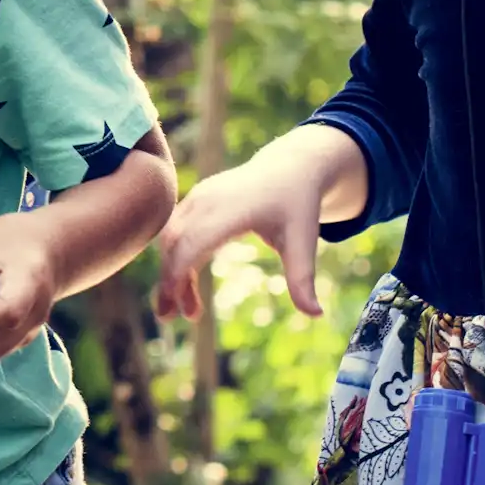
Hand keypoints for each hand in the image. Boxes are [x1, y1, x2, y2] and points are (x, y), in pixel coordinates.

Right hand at [157, 152, 326, 319]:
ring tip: (187, 311)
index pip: (193, 242)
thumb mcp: (303, 242)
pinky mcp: (195, 200)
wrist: (290, 166)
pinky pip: (176, 232)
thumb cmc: (296, 205)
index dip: (177, 273)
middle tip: (169, 318)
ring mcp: (198, 197)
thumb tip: (316, 316)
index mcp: (233, 209)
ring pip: (171, 239)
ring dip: (172, 274)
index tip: (174, 305)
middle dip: (168, 281)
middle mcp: (208, 200)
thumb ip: (303, 279)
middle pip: (174, 243)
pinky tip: (188, 286)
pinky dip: (177, 260)